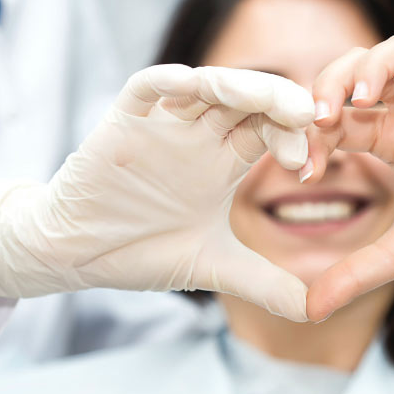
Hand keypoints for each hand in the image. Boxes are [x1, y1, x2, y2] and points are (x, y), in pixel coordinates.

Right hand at [0, 64, 314, 321]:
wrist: (77, 254)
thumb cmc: (140, 251)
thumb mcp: (213, 268)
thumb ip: (264, 284)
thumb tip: (316, 312)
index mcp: (223, 161)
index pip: (268, 130)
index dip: (293, 138)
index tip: (307, 164)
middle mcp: (197, 136)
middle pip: (246, 100)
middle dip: (278, 102)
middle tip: (306, 115)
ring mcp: (161, 126)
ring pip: (204, 86)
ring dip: (237, 85)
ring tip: (267, 99)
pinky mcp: (122, 123)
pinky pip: (145, 89)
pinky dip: (167, 82)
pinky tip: (191, 85)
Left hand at [303, 32, 393, 320]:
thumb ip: (356, 273)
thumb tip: (309, 309)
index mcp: (388, 141)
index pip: (336, 118)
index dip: (312, 134)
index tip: (305, 168)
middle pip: (356, 72)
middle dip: (329, 84)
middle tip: (319, 115)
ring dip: (370, 66)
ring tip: (360, 99)